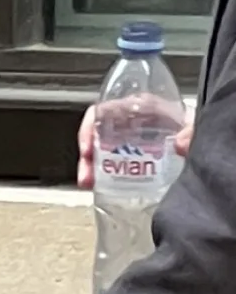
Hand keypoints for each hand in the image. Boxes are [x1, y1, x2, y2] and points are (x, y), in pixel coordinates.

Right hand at [78, 102, 194, 188]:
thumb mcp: (194, 123)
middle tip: (87, 174)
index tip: (89, 146)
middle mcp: (131, 122)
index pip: (106, 110)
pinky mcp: (132, 158)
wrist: (206, 142)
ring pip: (100, 151)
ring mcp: (129, 141)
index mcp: (141, 107)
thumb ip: (192, 131)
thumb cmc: (194, 126)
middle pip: (99, 134)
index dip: (91, 127)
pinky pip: (109, 163)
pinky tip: (98, 186)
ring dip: (90, 168)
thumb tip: (181, 143)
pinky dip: (100, 176)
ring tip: (88, 184)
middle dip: (88, 156)